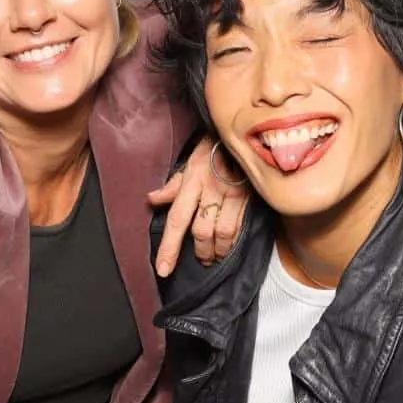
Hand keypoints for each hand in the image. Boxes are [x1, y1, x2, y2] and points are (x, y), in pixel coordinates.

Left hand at [149, 136, 249, 276]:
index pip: (176, 219)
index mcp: (192, 181)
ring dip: (217, 251)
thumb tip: (152, 200)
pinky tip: (229, 247)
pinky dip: (233, 243)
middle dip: (199, 252)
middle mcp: (211, 189)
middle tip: (200, 260)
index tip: (163, 269)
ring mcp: (233, 195)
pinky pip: (240, 228)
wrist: (247, 133)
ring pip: (222, 234)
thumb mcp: (191, 162)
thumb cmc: (215, 148)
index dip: (169, 247)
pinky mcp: (250, 198)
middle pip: (201, 232)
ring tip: (214, 257)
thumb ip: (173, 185)